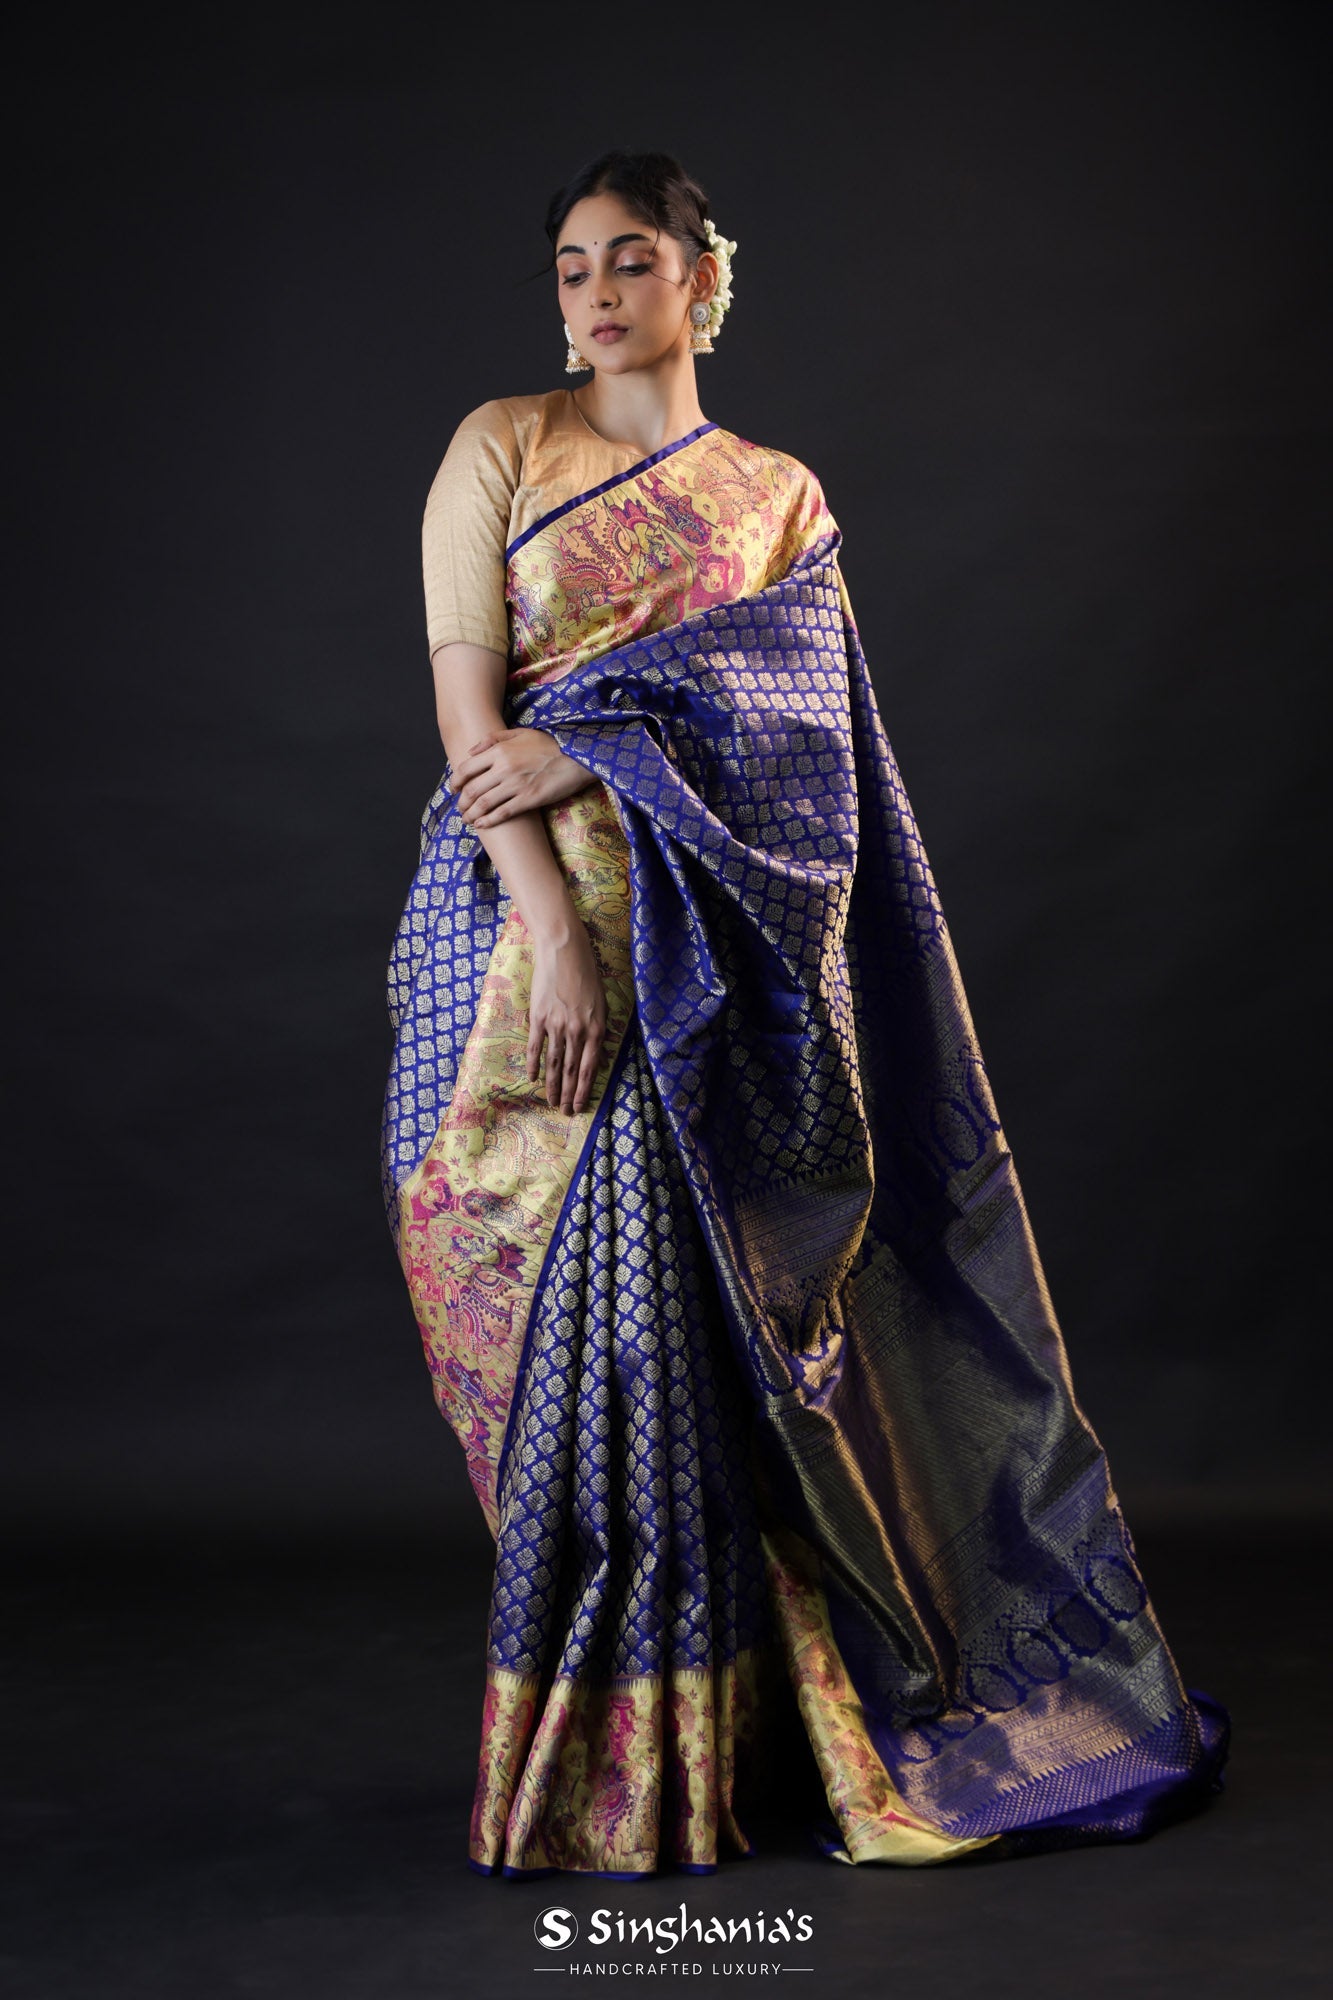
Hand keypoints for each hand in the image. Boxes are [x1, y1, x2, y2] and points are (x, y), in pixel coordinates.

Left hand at [450, 727, 595, 827]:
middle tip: (460, 808)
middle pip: (472, 789)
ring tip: (467, 819)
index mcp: (499, 751)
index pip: (467, 768)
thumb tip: (470, 750)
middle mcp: (504, 768)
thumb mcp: (520, 733)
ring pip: (484, 803)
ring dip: (471, 814)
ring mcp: (516, 785)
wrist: (576, 757)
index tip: (454, 789)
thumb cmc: (549, 745)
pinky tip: (481, 824)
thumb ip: (493, 739)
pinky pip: (502, 813)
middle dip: (462, 802)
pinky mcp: (529, 799)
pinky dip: (488, 821)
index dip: (456, 781)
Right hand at [528, 924, 607, 1114]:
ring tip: (551, 1102)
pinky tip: (532, 1078)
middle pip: (572, 1070)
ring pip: (554, 1063)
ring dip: (553, 1085)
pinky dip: (533, 1064)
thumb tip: (600, 1061)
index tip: (580, 1106)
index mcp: (595, 1028)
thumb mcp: (601, 1004)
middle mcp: (576, 1031)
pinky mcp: (538, 1017)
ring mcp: (556, 1025)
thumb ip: (599, 1034)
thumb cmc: (587, 975)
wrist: (564, 951)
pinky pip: (535, 1046)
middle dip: (569, 1094)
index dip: (584, 1090)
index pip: (589, 1068)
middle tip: (565, 1113)